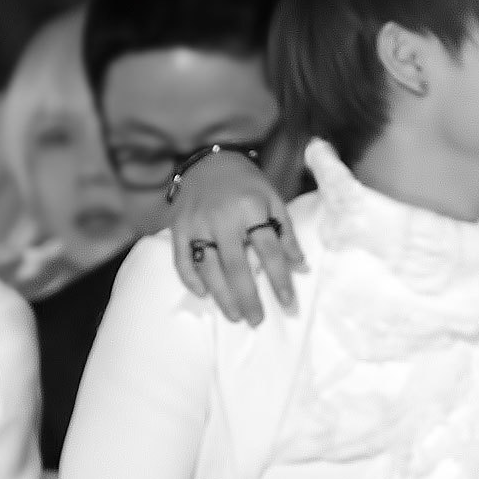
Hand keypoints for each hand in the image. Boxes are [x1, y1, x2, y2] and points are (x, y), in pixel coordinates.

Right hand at [169, 149, 306, 325]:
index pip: (269, 251)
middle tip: (256, 320)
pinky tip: (204, 295)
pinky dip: (190, 279)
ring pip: (207, 267)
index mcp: (251, 208)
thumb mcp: (273, 200)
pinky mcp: (178, 227)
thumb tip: (301, 267)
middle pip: (236, 266)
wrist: (209, 159)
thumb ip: (286, 233)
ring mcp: (197, 223)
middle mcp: (222, 217)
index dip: (279, 279)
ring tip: (235, 316)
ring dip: (221, 295)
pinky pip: (180, 259)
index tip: (287, 303)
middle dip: (248, 297)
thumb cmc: (247, 184)